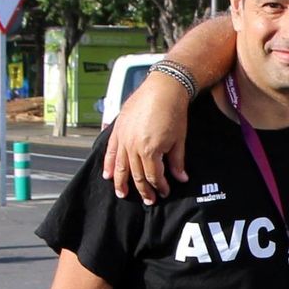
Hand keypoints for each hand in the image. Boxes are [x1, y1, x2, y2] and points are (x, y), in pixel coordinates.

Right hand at [101, 73, 189, 204]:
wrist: (163, 88)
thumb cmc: (174, 112)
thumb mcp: (179, 139)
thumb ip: (177, 161)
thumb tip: (180, 178)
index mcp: (150, 151)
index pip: (153, 176)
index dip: (159, 186)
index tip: (164, 192)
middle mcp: (133, 147)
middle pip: (136, 174)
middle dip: (143, 189)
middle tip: (148, 200)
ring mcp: (123, 138)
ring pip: (120, 166)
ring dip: (122, 182)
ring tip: (123, 194)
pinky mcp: (118, 129)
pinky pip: (111, 151)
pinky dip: (108, 164)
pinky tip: (107, 175)